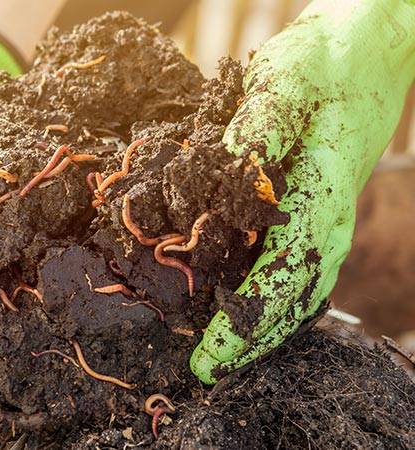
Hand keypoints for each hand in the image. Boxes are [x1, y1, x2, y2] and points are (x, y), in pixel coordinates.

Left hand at [190, 0, 414, 383]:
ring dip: (258, 326)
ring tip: (220, 355)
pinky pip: (287, 266)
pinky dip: (263, 296)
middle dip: (250, 338)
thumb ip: (256, 132)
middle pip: (292, 296)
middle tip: (206, 370)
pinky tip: (236, 312)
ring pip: (293, 288)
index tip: (213, 352)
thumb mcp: (286, 83)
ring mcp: (320, 217)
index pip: (286, 273)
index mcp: (325, 194)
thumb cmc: (325, 64)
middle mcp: (326, 217)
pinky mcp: (307, 210)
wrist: (363, 51)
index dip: (249, 319)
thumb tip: (223, 178)